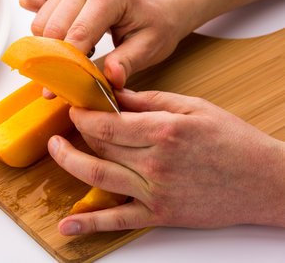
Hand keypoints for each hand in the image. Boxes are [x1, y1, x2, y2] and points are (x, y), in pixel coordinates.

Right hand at [19, 0, 184, 88]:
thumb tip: (110, 79)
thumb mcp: (151, 47)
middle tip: (72, 75)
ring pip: (39, 22)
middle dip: (55, 60)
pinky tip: (54, 28)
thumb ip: (128, 62)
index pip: (76, 36)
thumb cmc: (156, 22)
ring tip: (76, 50)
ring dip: (50, 43)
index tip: (57, 91)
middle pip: (50, 31)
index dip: (65, 68)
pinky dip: (33, 11)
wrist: (159, 3)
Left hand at [47, 89, 284, 234]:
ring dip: (69, 163)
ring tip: (55, 150)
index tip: (75, 108)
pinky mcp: (159, 215)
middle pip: (100, 146)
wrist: (264, 181)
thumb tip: (115, 94)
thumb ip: (149, 100)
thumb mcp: (193, 107)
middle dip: (76, 132)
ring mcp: (155, 192)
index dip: (83, 115)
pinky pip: (118, 220)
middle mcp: (155, 162)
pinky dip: (90, 224)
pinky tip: (67, 226)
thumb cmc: (233, 140)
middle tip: (65, 124)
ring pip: (99, 177)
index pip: (107, 123)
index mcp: (164, 130)